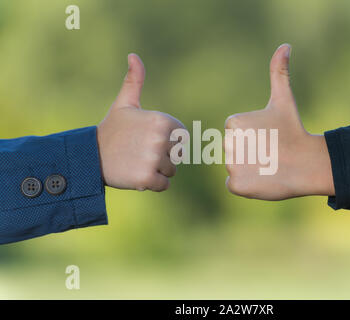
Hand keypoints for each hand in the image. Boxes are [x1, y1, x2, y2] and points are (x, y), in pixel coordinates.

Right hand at [97, 54, 184, 190]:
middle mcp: (161, 139)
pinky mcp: (147, 178)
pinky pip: (163, 186)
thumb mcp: (124, 103)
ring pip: (171, 171)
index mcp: (162, 120)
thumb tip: (133, 55)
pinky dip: (152, 184)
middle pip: (178, 155)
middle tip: (140, 152)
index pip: (182, 138)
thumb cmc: (112, 128)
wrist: (90, 155)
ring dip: (157, 171)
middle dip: (163, 157)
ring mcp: (154, 159)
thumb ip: (135, 80)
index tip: (147, 139)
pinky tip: (136, 175)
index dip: (167, 141)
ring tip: (136, 162)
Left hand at [224, 44, 334, 199]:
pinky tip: (263, 178)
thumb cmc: (293, 131)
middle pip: (233, 150)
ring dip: (249, 168)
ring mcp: (232, 166)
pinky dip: (247, 185)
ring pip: (234, 167)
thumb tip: (285, 46)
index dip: (252, 137)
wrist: (309, 164)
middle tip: (270, 152)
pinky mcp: (237, 185)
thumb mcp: (284, 99)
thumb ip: (279, 72)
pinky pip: (234, 185)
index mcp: (233, 123)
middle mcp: (228, 143)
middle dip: (250, 153)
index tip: (268, 137)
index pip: (234, 134)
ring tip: (268, 165)